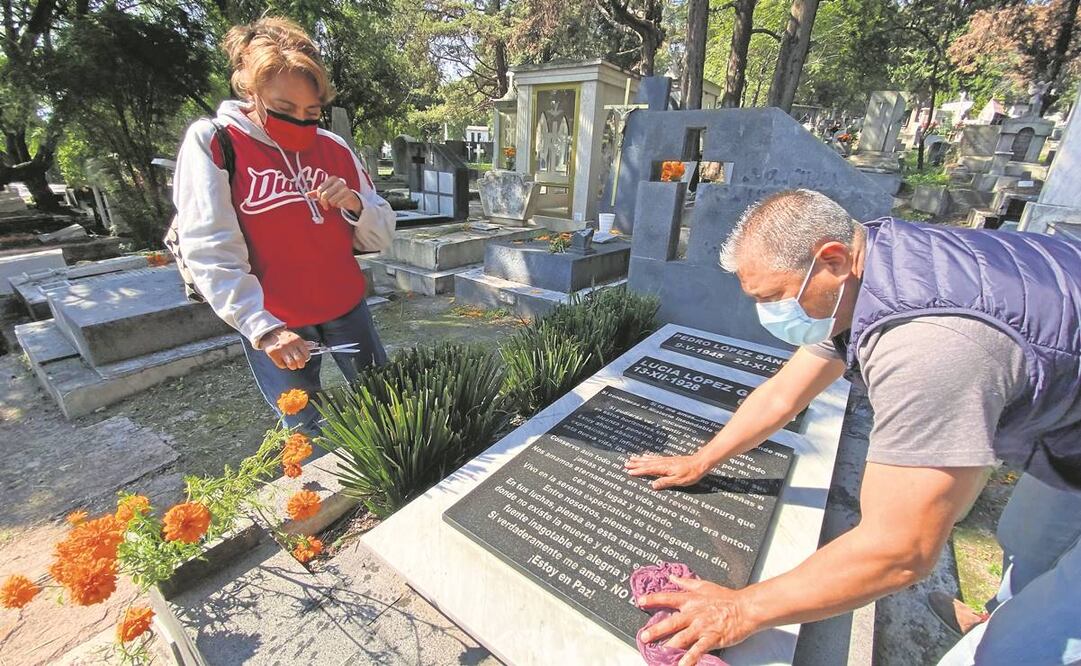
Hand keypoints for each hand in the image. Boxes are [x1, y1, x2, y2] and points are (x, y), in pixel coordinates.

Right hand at [261, 328, 310, 370]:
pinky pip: (281, 365)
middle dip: (300, 365)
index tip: (304, 360)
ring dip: (292, 366)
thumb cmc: (283, 336)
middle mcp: (290, 344)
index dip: (306, 359)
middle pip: (299, 360)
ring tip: (292, 365)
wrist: (268, 332)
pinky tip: (283, 361)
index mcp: (297, 340)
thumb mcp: (295, 337)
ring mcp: (281, 349)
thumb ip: (302, 343)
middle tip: (299, 365)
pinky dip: (283, 365)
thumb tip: (312, 346)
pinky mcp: (273, 353)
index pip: (306, 354)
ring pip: (291, 364)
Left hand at [308, 176, 361, 214]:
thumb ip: (317, 193)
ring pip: (331, 200)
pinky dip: (338, 205)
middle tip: (326, 206)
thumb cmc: (337, 195)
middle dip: (324, 202)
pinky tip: (341, 203)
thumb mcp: (327, 192)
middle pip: (325, 195)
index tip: (321, 201)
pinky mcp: (349, 195)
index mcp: (332, 179)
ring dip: (332, 204)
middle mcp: (339, 182)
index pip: (320, 189)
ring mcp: (345, 188)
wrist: (351, 199)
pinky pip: (339, 203)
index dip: (319, 198)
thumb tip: (307, 194)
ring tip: (335, 203)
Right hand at [625, 454, 708, 489]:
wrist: (700, 463)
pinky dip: (649, 457)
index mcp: (664, 468)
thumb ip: (665, 482)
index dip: (638, 471)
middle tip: (626, 463)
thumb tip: (652, 485)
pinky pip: (655, 458)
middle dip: (636, 464)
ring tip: (632, 459)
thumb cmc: (690, 473)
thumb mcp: (678, 481)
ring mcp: (666, 460)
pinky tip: (646, 457)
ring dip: (641, 460)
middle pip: (647, 463)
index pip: (648, 469)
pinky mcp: (669, 460)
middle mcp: (663, 463)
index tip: (629, 471)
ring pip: (650, 459)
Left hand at [638, 577, 757, 665]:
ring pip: (681, 638)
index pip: (668, 598)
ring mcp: (702, 627)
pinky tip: (680, 665)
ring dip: (669, 646)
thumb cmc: (727, 597)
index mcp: (691, 600)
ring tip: (658, 653)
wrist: (745, 608)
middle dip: (656, 630)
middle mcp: (693, 614)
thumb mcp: (704, 585)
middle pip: (671, 622)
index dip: (653, 599)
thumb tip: (672, 576)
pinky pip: (697, 650)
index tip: (640, 601)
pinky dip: (688, 659)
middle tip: (644, 636)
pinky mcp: (711, 638)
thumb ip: (686, 582)